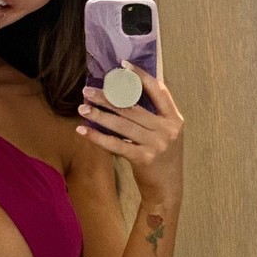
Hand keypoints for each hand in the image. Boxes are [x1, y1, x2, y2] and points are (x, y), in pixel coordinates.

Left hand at [76, 63, 183, 201]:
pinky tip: (83, 130)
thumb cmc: (163, 158)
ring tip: (83, 107)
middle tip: (88, 90)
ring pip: (122, 124)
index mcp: (174, 119)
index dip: (141, 76)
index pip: (159, 90)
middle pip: (133, 107)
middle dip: (108, 97)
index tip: (123, 66)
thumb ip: (154, 114)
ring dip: (99, 114)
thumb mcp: (167, 133)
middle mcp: (167, 130)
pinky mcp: (143, 159)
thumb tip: (127, 91)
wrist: (167, 190)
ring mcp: (156, 145)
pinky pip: (116, 144)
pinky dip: (98, 137)